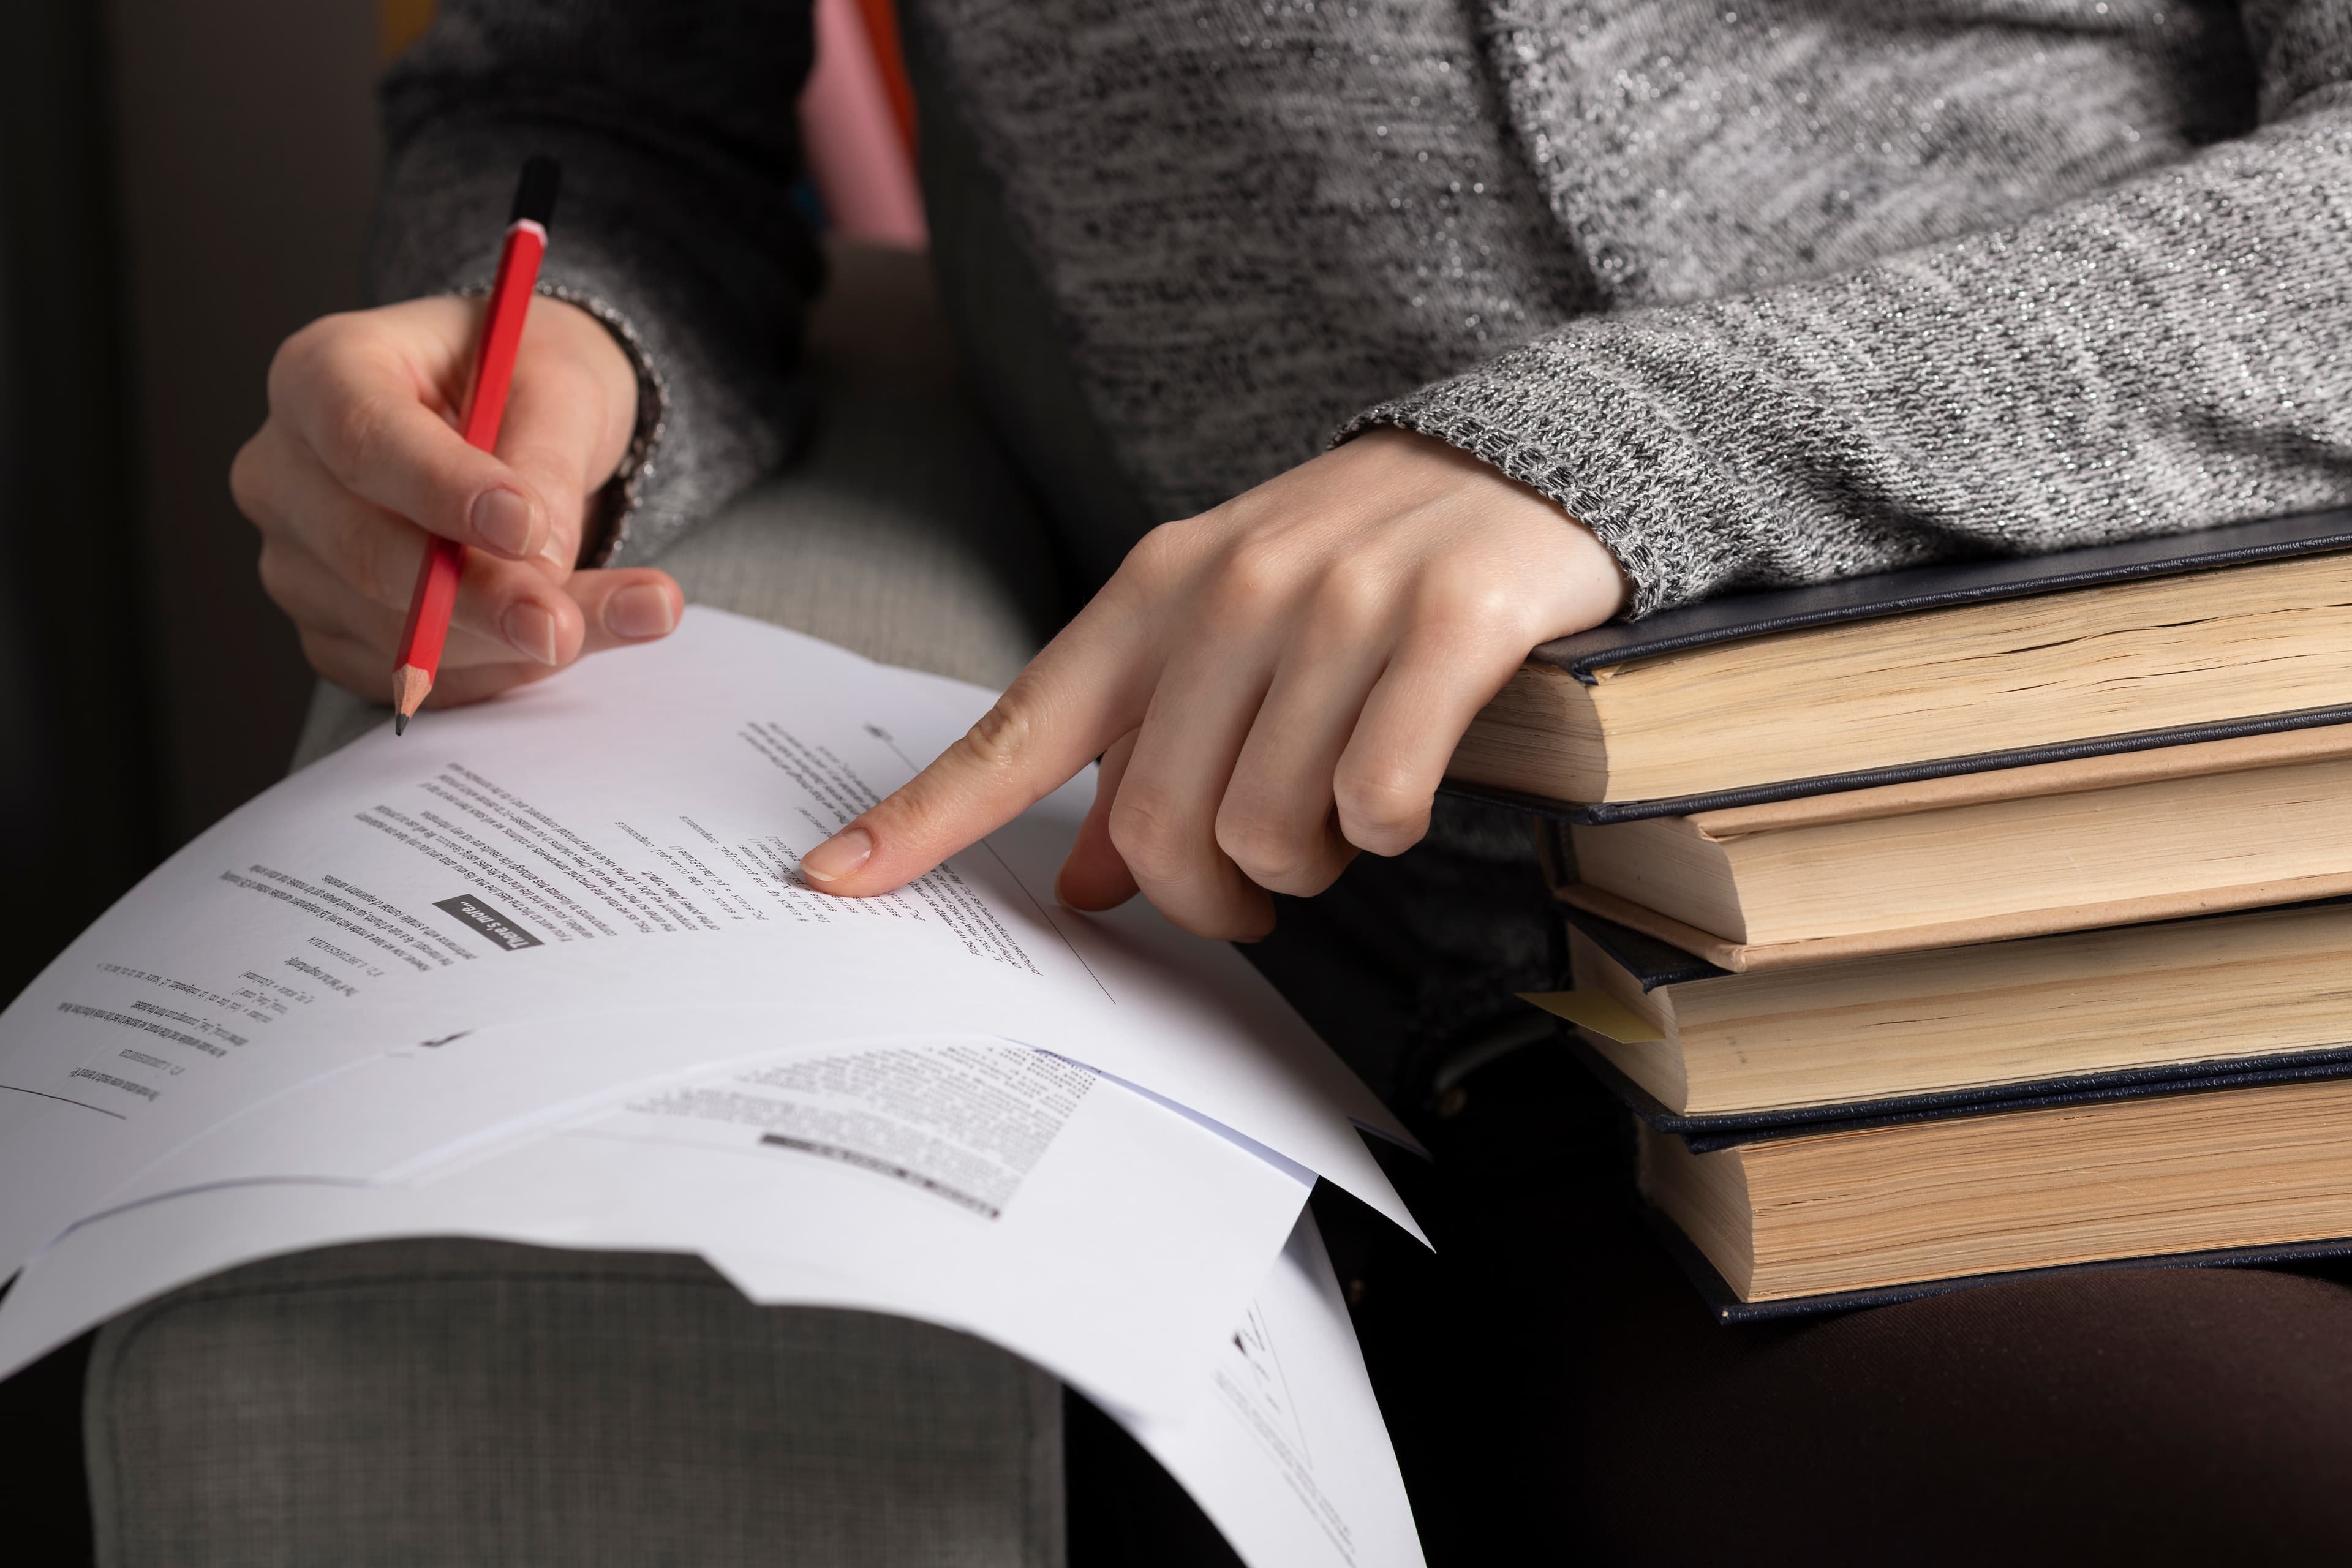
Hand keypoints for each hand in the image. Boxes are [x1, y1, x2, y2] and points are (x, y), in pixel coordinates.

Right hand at [234, 295, 683, 707]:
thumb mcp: (559, 384)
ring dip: (518, 643)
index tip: (526, 527)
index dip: (441, 489)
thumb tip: (542, 561)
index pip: (362, 438)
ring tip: (636, 615)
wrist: (513, 420)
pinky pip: (418, 677)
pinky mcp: (334, 634)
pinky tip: (581, 635)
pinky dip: (507, 668)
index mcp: (322, 373)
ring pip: (397, 633)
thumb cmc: (522, 379)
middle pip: (367, 552)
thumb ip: (547, 460)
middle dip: (480, 597)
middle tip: (564, 623)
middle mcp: (285, 472)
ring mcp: (298, 562)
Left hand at [796, 428, 1628, 937]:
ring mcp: (1339, 600)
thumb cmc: (1362, 569)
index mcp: (1156, 590)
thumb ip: (1149, 752)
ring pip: (1269, 827)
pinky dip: (1387, 828)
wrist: (1529, 463)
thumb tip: (1078, 882)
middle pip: (1156, 826)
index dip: (923, 816)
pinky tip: (1404, 792)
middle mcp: (1232, 587)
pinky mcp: (1450, 620)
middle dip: (1209, 898)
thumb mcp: (1235, 639)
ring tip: (1341, 820)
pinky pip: (1378, 797)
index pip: (1020, 726)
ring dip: (1308, 865)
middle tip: (1258, 895)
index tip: (833, 880)